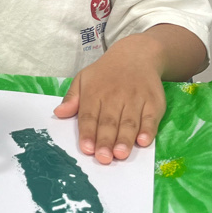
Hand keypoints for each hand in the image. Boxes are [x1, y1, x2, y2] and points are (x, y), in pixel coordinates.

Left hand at [53, 35, 166, 163]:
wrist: (136, 55)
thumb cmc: (105, 73)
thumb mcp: (83, 79)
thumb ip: (72, 98)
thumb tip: (58, 113)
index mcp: (94, 93)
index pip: (89, 116)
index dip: (88, 133)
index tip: (86, 148)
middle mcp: (115, 96)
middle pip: (109, 122)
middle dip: (106, 141)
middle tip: (103, 158)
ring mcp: (135, 99)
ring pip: (129, 123)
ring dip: (125, 140)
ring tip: (120, 154)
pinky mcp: (153, 102)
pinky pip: (150, 118)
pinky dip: (148, 130)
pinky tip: (143, 141)